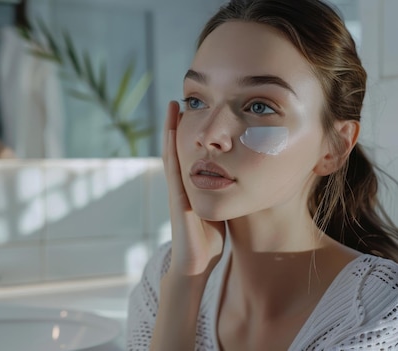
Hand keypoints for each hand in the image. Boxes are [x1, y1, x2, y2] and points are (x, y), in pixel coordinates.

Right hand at [162, 101, 225, 275]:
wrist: (196, 263)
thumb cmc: (209, 239)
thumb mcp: (221, 207)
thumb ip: (225, 192)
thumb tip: (241, 177)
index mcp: (192, 184)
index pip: (190, 152)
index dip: (191, 131)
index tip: (196, 109)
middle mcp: (181, 183)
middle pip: (178, 147)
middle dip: (178, 123)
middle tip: (180, 99)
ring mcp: (176, 189)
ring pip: (171, 153)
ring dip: (170, 129)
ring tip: (174, 106)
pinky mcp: (175, 198)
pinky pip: (172, 169)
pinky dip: (170, 149)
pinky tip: (171, 132)